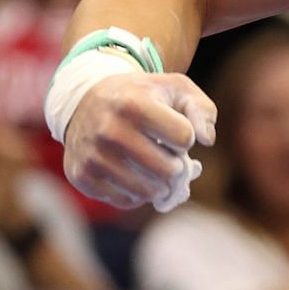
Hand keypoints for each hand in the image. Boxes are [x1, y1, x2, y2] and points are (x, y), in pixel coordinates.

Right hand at [62, 72, 216, 209]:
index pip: (184, 136)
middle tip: (168, 156)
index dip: (186, 137)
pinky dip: (138, 193)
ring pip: (149, 191)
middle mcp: (109, 130)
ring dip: (161, 183)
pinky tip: (134, 174)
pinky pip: (127, 200)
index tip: (176, 130)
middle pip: (169, 169)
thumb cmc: (141, 97)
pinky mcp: (82, 176)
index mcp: (133, 104)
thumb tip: (206, 140)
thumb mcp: (176, 89)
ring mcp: (92, 156)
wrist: (84, 101)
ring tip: (155, 167)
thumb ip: (202, 110)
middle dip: (176, 165)